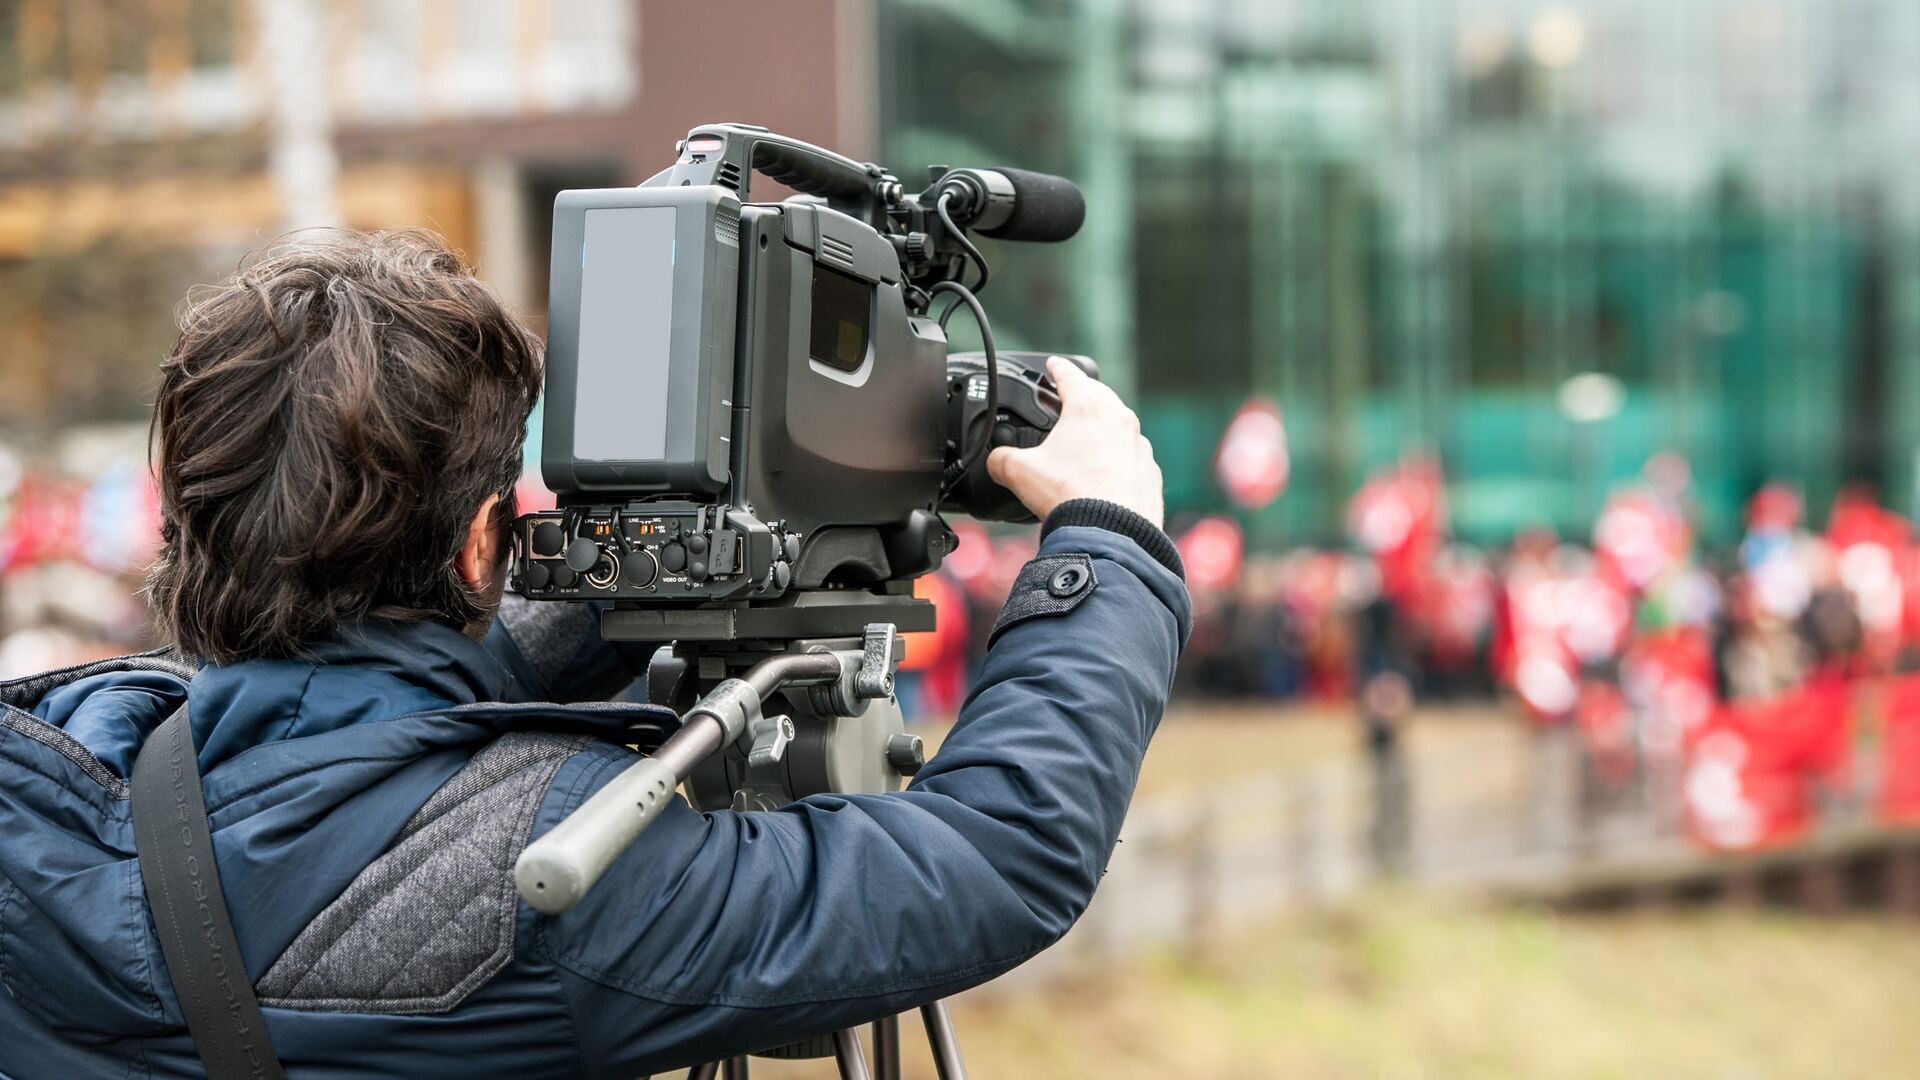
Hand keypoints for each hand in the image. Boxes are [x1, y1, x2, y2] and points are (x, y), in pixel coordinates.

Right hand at [987, 356, 1164, 526]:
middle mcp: (1120, 420)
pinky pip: (1131, 457)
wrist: (1110, 533)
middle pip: (1099, 396)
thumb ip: (1000, 459)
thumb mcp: (1019, 472)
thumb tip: (994, 461)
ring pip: (1118, 427)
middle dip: (1083, 396)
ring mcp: (1139, 446)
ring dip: (1102, 430)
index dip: (1057, 368)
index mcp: (1088, 407)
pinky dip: (1117, 460)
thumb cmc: (1070, 496)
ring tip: (1083, 445)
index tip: (1053, 364)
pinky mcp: (1149, 472)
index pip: (1070, 375)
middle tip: (1068, 401)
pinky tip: (1102, 477)